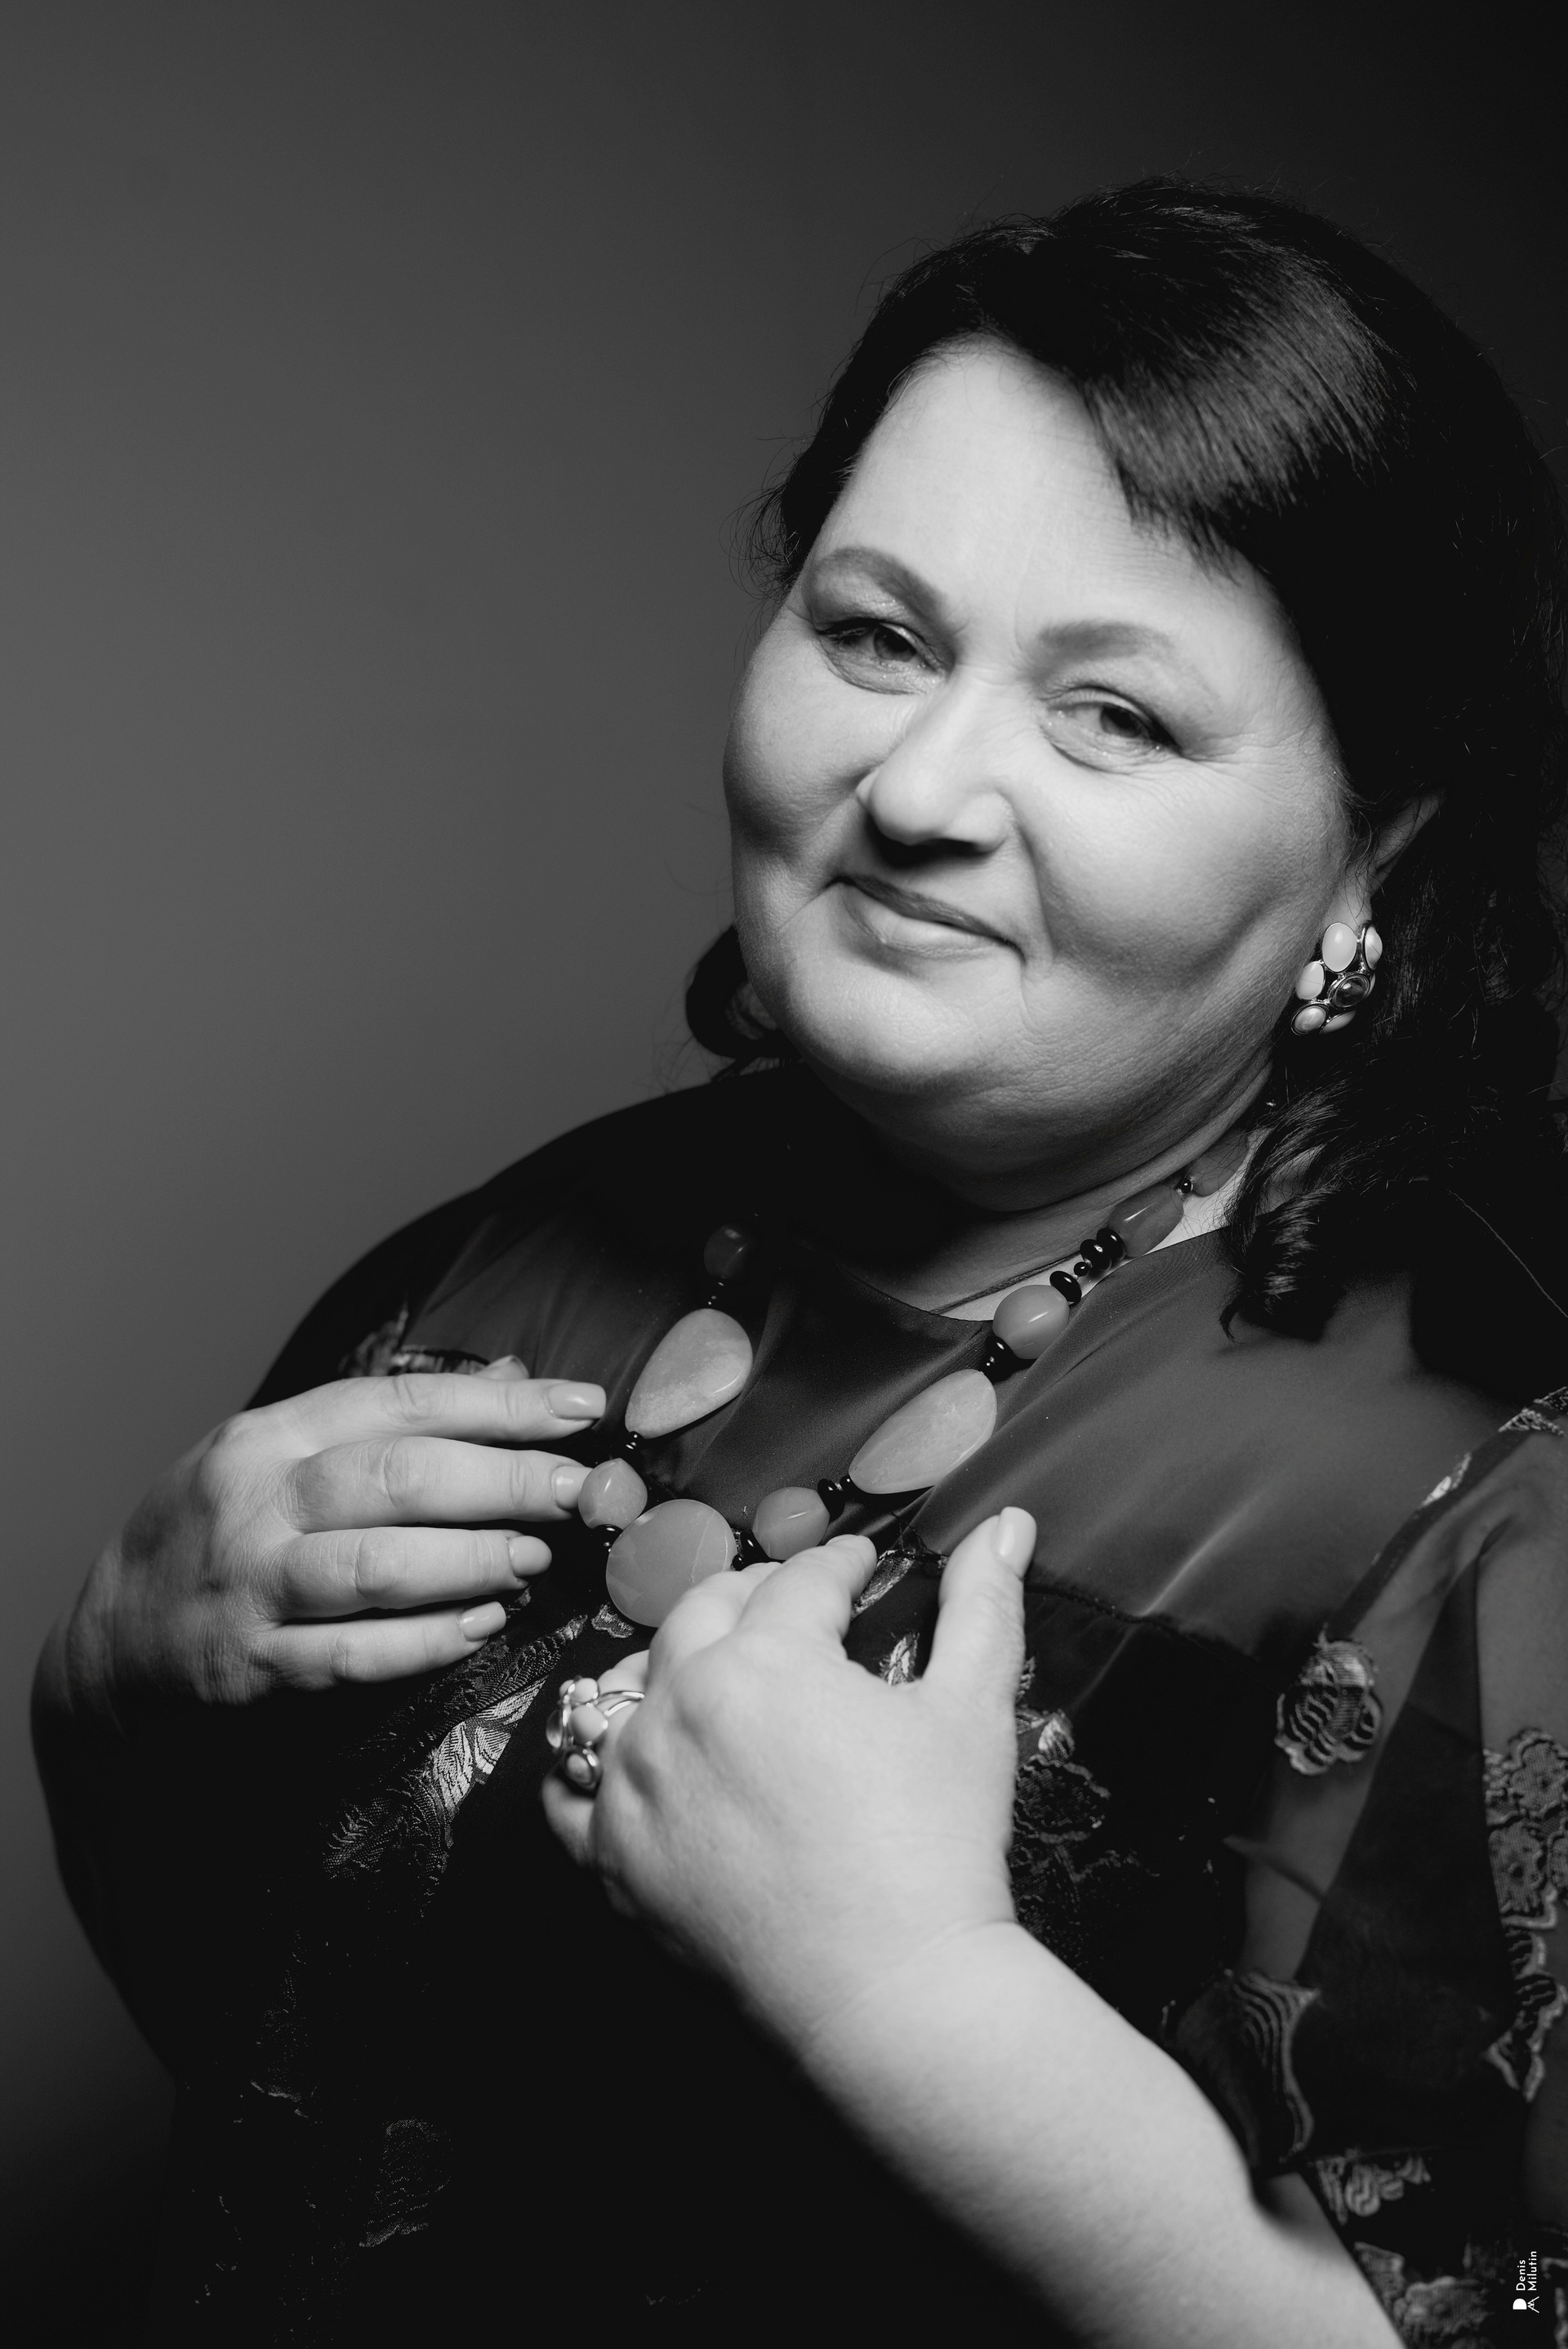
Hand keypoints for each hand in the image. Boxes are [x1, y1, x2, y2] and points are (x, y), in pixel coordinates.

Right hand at [62, 1356, 603, 1718]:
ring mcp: (251, 1585)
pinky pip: (352, 1654)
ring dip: (470, 1559)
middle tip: (576, 1490)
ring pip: (376, 1565)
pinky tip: (483, 1625)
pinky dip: (426, 1640)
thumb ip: (389, 1423)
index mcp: (271, 1435)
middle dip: (502, 1481)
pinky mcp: (251, 1667)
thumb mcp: (280, 1456)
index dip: (503, 1406)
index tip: (583, 1408)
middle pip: (397, 1479)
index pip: (403, 1404)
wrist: (106, 1641)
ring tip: (536, 1558)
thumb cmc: (217, 1534)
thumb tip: (511, 1379)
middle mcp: (257, 1501)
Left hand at [542, 1508, 1035, 2054]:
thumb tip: (1008, 1524)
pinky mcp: (612, 1856)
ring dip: (679, 1663)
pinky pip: (573, 1785)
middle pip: (707, 1613)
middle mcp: (683, 1705)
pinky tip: (628, 1747)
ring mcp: (636, 1782)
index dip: (840, 1566)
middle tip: (796, 1606)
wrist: (893, 1996)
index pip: (801, 1581)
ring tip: (720, 1669)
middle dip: (757, 1597)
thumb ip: (985, 1604)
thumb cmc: (939, 1848)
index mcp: (767, 1659)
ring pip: (636, 1683)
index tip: (859, 1568)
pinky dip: (594, 1758)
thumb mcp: (973, 1710)